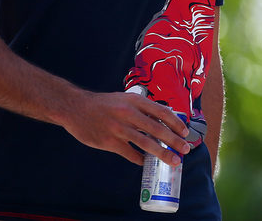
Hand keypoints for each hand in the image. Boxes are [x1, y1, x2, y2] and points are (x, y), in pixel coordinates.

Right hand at [60, 90, 190, 166]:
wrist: (75, 108)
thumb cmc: (104, 104)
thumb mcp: (125, 99)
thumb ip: (143, 108)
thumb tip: (165, 118)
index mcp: (135, 101)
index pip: (162, 112)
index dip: (176, 123)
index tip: (186, 132)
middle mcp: (128, 113)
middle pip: (157, 129)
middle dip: (174, 141)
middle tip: (185, 150)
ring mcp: (118, 128)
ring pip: (146, 143)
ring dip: (162, 153)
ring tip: (174, 161)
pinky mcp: (108, 142)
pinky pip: (129, 154)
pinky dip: (140, 159)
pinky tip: (147, 163)